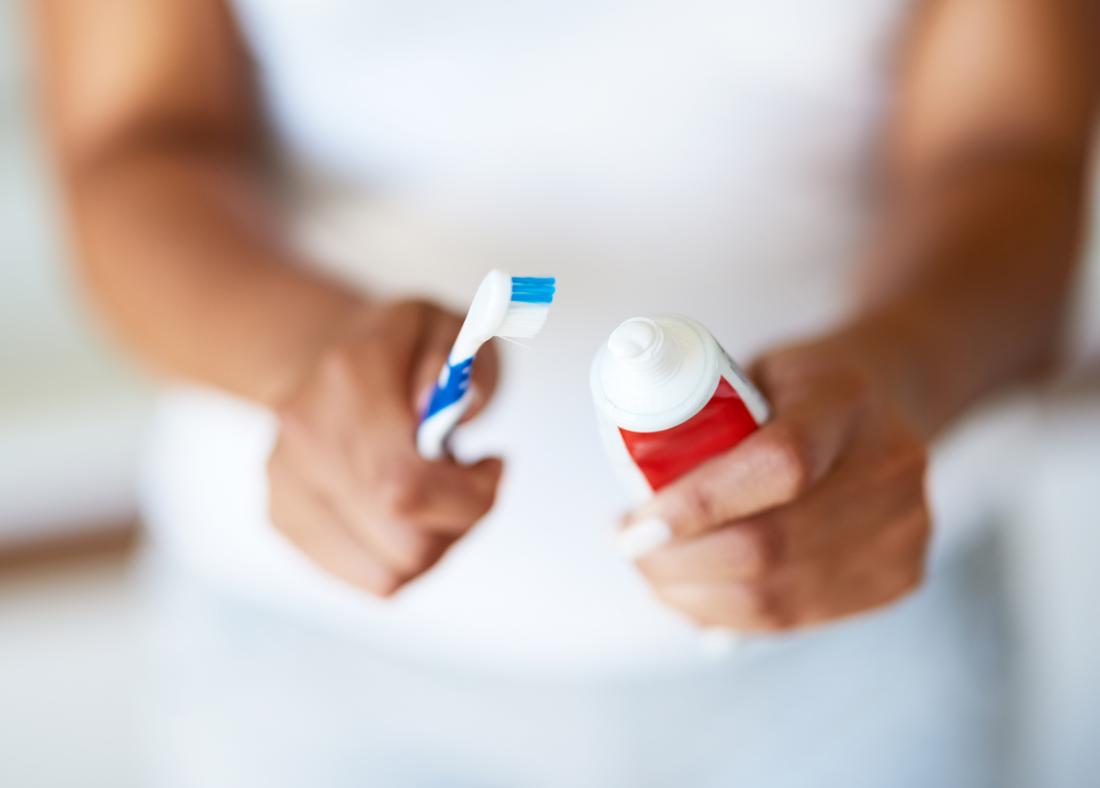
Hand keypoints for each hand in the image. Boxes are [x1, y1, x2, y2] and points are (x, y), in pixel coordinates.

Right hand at [267, 299, 502, 595]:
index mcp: (349, 380)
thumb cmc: (397, 345)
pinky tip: (408, 511)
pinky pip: (370, 577)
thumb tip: (453, 403)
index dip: (470, 497)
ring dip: (436, 543)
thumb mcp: (448, 327)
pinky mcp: (282, 517)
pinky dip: (406, 556)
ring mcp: (286, 484)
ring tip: (436, 491)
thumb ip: (464, 361)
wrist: (314, 352)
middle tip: (470, 481)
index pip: (407, 487)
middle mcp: (306, 437)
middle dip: (460, 522)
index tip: (492, 466)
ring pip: (391, 574)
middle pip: (406, 544)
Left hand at [619, 338, 930, 631]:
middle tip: (631, 550)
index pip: (777, 466)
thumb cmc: (799, 386)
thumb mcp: (751, 371)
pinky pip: (794, 621)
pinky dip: (729, 616)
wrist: (889, 396)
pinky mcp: (901, 575)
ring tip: (655, 572)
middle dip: (676, 565)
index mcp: (845, 402)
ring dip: (692, 598)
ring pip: (774, 599)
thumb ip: (701, 422)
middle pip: (768, 548)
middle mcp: (888, 467)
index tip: (633, 529)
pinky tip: (697, 594)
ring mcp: (904, 529)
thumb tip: (636, 502)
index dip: (696, 507)